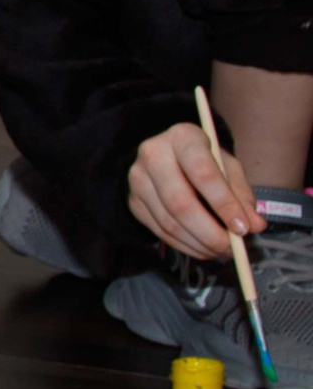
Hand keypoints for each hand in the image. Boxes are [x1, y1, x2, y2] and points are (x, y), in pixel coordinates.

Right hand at [129, 121, 261, 259]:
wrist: (168, 157)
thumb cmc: (205, 160)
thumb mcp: (228, 167)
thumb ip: (242, 195)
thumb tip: (254, 226)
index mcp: (182, 138)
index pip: (203, 174)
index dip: (224, 204)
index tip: (243, 228)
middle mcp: (153, 154)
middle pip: (180, 203)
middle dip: (210, 232)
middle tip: (232, 248)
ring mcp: (138, 179)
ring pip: (169, 222)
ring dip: (199, 243)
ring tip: (221, 250)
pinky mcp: (133, 202)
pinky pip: (160, 232)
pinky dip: (186, 246)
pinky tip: (203, 247)